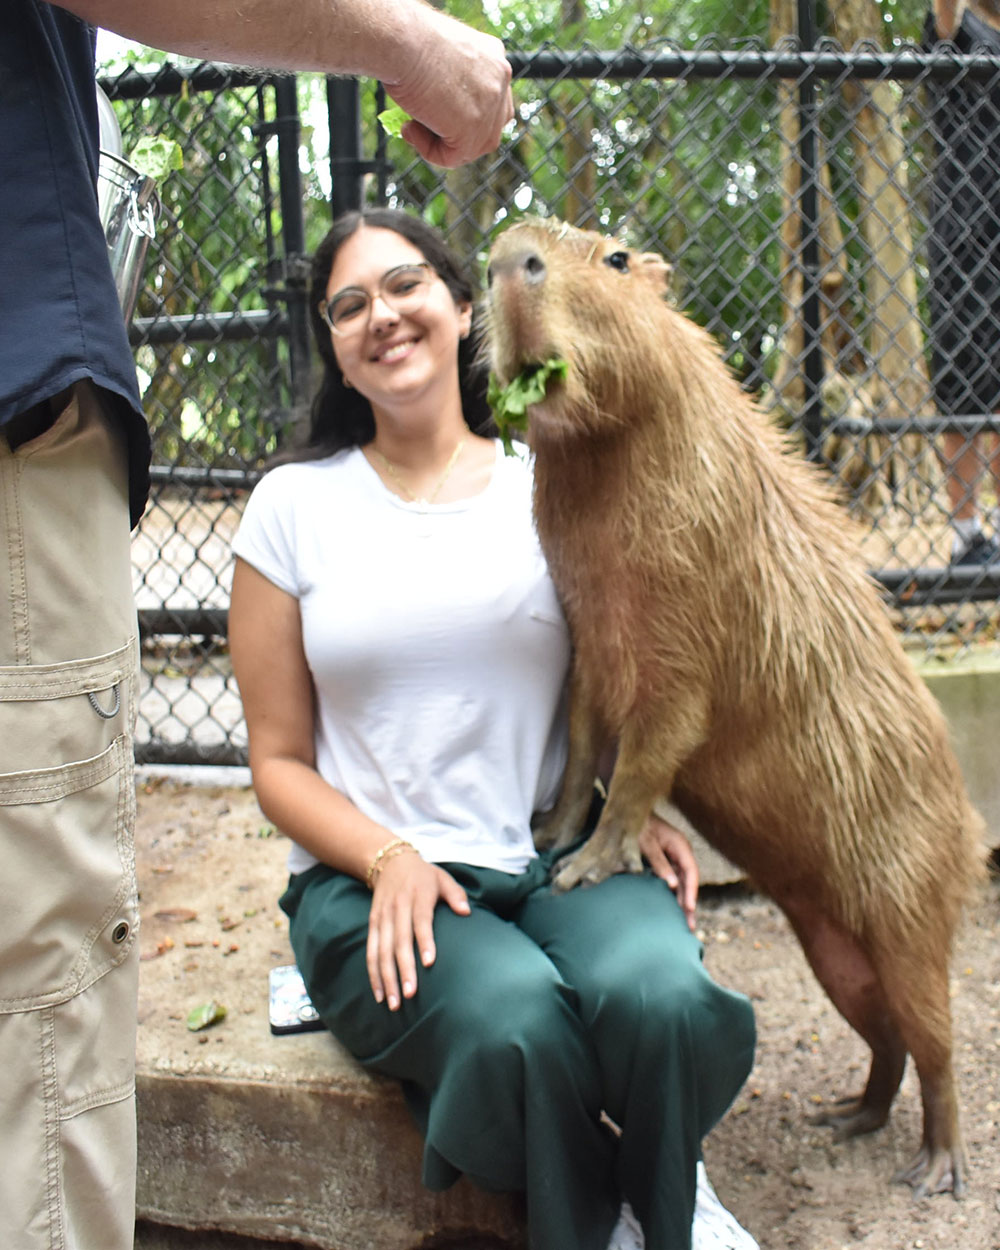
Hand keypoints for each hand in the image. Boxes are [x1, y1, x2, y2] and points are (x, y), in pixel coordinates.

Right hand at [365, 850, 469, 1009]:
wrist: (390, 862)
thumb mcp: (442, 878)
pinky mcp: (373, 924)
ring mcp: (383, 917)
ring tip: (393, 1003)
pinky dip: (374, 973)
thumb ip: (455, 894)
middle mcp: (398, 907)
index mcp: (418, 896)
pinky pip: (371, 951)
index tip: (429, 962)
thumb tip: (466, 911)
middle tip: (411, 994)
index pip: (421, 921)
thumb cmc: (423, 875)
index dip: (425, 941)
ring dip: (386, 978)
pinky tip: (379, 993)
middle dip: (404, 969)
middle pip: (399, 941)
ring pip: (382, 951)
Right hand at [384, 9, 513, 166]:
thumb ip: (451, 84)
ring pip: (472, 147)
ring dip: (441, 145)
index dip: (468, 116)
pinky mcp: (473, 129)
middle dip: (459, 137)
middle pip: (491, 128)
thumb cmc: (407, 40)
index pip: (494, 101)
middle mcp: (500, 78)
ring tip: (412, 127)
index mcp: (494, 57)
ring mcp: (490, 105)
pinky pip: (452, 157)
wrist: (401, 39)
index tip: (438, 116)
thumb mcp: (438, 58)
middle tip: (424, 127)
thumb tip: (438, 112)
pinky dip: (428, 150)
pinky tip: (409, 129)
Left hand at [638, 814, 698, 930]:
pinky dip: (674, 895)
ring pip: (682, 883)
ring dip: (682, 902)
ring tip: (684, 924)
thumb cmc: (636, 826)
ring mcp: (674, 856)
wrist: (625, 813)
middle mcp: (680, 851)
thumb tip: (673, 885)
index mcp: (680, 844)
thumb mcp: (646, 843)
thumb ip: (659, 862)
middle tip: (689, 926)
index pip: (691, 871)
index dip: (691, 891)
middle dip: (689, 903)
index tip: (689, 907)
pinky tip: (673, 909)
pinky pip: (673, 880)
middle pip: (689, 880)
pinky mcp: (665, 861)